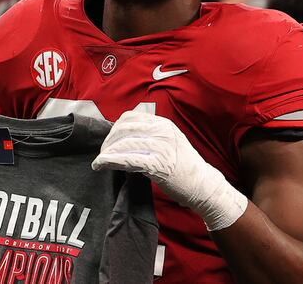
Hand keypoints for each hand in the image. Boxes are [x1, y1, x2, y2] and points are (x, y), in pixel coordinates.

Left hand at [91, 111, 247, 230]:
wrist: (203, 184)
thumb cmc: (184, 166)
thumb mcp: (170, 141)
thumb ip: (150, 136)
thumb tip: (123, 137)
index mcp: (163, 124)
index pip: (130, 117)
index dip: (115, 128)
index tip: (110, 140)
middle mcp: (161, 132)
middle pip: (123, 129)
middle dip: (108, 141)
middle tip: (102, 153)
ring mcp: (160, 147)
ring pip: (122, 144)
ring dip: (106, 153)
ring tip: (100, 161)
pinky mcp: (157, 164)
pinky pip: (127, 160)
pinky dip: (110, 161)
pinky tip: (101, 165)